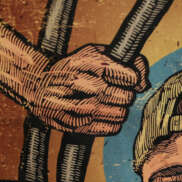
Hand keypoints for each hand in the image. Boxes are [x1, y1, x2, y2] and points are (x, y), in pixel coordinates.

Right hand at [23, 45, 148, 135]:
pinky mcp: (75, 126)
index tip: (126, 78)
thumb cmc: (72, 68)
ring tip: (107, 102)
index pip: (129, 77)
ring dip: (119, 109)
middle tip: (115, 91)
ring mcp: (77, 108)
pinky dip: (113, 122)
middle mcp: (82, 85)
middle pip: (126, 97)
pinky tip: (103, 114)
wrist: (37, 85)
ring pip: (120, 114)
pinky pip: (112, 128)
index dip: (132, 78)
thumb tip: (144, 84)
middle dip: (125, 94)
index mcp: (87, 63)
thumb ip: (127, 61)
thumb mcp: (96, 53)